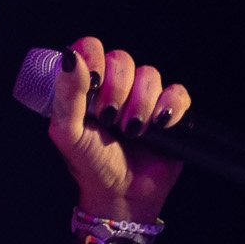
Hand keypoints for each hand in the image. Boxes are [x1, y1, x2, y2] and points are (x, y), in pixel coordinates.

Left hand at [48, 36, 191, 222]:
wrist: (120, 196)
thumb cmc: (90, 164)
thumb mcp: (68, 132)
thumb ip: (67, 94)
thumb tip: (72, 56)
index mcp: (88, 87)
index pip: (92, 47)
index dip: (95, 59)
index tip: (93, 84)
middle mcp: (117, 87)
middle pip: (123, 59)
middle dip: (117, 89)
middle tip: (110, 118)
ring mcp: (145, 98)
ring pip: (151, 74)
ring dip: (141, 103)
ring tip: (132, 131)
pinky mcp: (170, 112)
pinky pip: (178, 92)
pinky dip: (170, 107)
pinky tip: (159, 126)